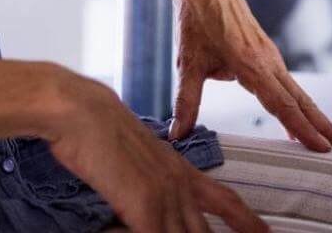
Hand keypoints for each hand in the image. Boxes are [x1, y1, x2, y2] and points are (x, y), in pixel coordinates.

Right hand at [41, 69, 266, 232]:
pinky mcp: (144, 204)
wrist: (84, 112)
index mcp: (181, 170)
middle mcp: (179, 184)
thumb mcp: (136, 158)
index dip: (247, 221)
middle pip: (206, 231)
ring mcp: (164, 195)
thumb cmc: (100, 132)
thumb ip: (149, 182)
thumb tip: (145, 203)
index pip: (225, 201)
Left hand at [167, 0, 331, 152]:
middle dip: (327, 126)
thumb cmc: (195, 21)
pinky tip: (301, 120)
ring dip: (318, 117)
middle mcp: (268, 61)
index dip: (304, 130)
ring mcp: (270, 56)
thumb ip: (185, 102)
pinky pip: (288, 84)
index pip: (283, 105)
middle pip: (302, 101)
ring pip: (299, 93)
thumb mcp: (187, 63)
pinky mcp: (267, 54)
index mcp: (251, 65)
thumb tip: (176, 135)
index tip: (324, 149)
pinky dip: (301, 105)